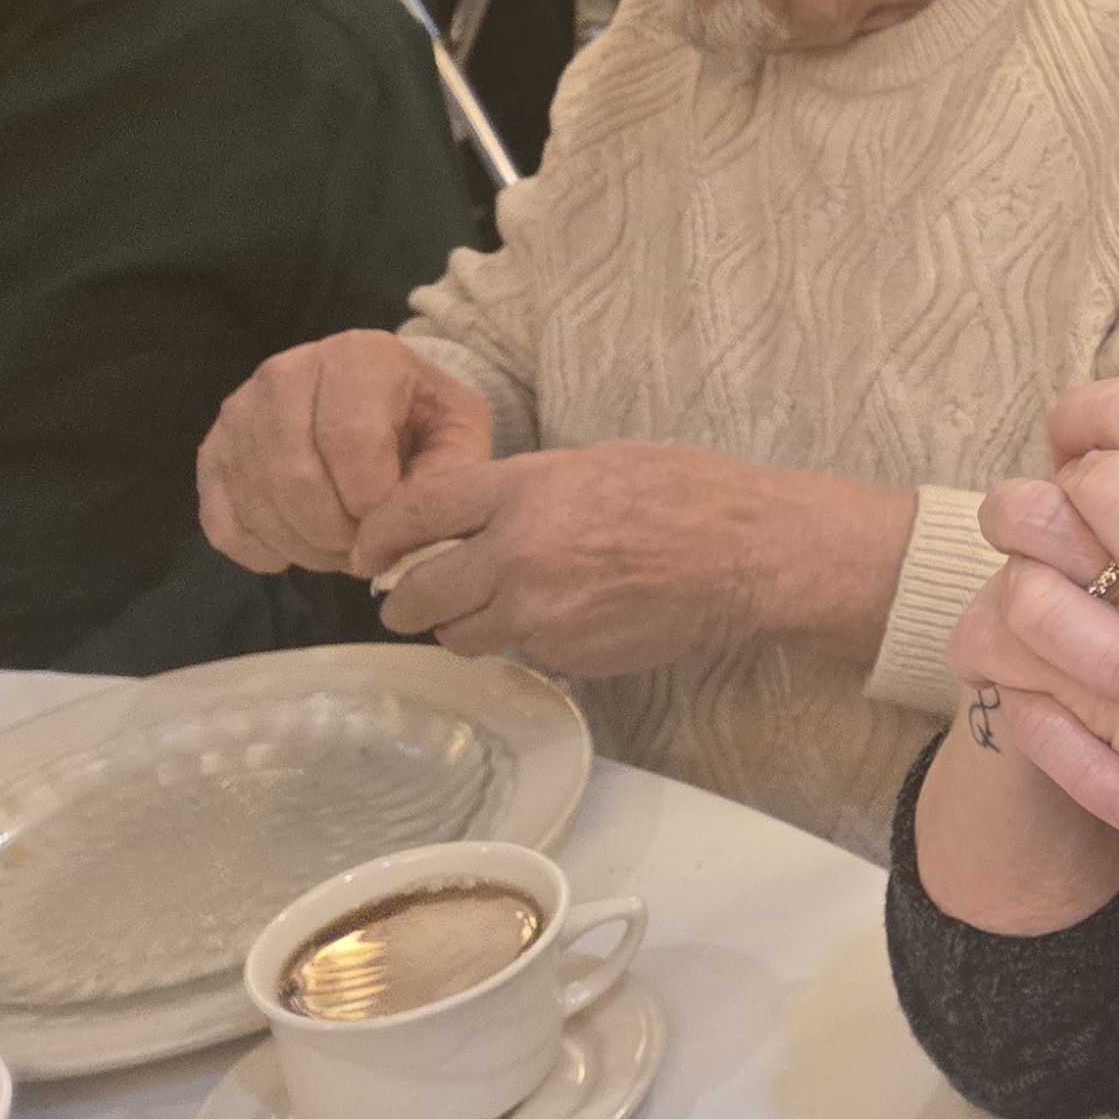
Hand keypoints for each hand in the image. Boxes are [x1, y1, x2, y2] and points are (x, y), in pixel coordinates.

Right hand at [199, 330, 490, 574]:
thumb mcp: (457, 431)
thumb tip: (403, 529)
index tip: (395, 526)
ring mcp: (240, 412)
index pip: (351, 438)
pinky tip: (298, 550)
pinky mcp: (211, 451)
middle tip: (367, 550)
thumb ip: (447, 473)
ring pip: (259, 502)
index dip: (374, 500)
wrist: (377, 399)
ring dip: (304, 548)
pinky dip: (262, 552)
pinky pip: (224, 521)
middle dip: (337, 533)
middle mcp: (286, 373)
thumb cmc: (423, 417)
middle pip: (297, 476)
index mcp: (356, 356)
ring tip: (342, 551)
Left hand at [351, 442, 836, 673]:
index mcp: (528, 491)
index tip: (368, 553)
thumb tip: (462, 520)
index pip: (416, 514)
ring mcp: (543, 612)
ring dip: (462, 623)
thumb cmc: (688, 496)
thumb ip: (522, 492)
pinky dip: (528, 638)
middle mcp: (522, 552)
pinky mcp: (566, 654)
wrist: (750, 555)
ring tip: (495, 607)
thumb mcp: (595, 464)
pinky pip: (520, 650)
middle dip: (406, 600)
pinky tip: (570, 614)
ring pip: (459, 634)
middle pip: (420, 593)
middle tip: (409, 598)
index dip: (378, 537)